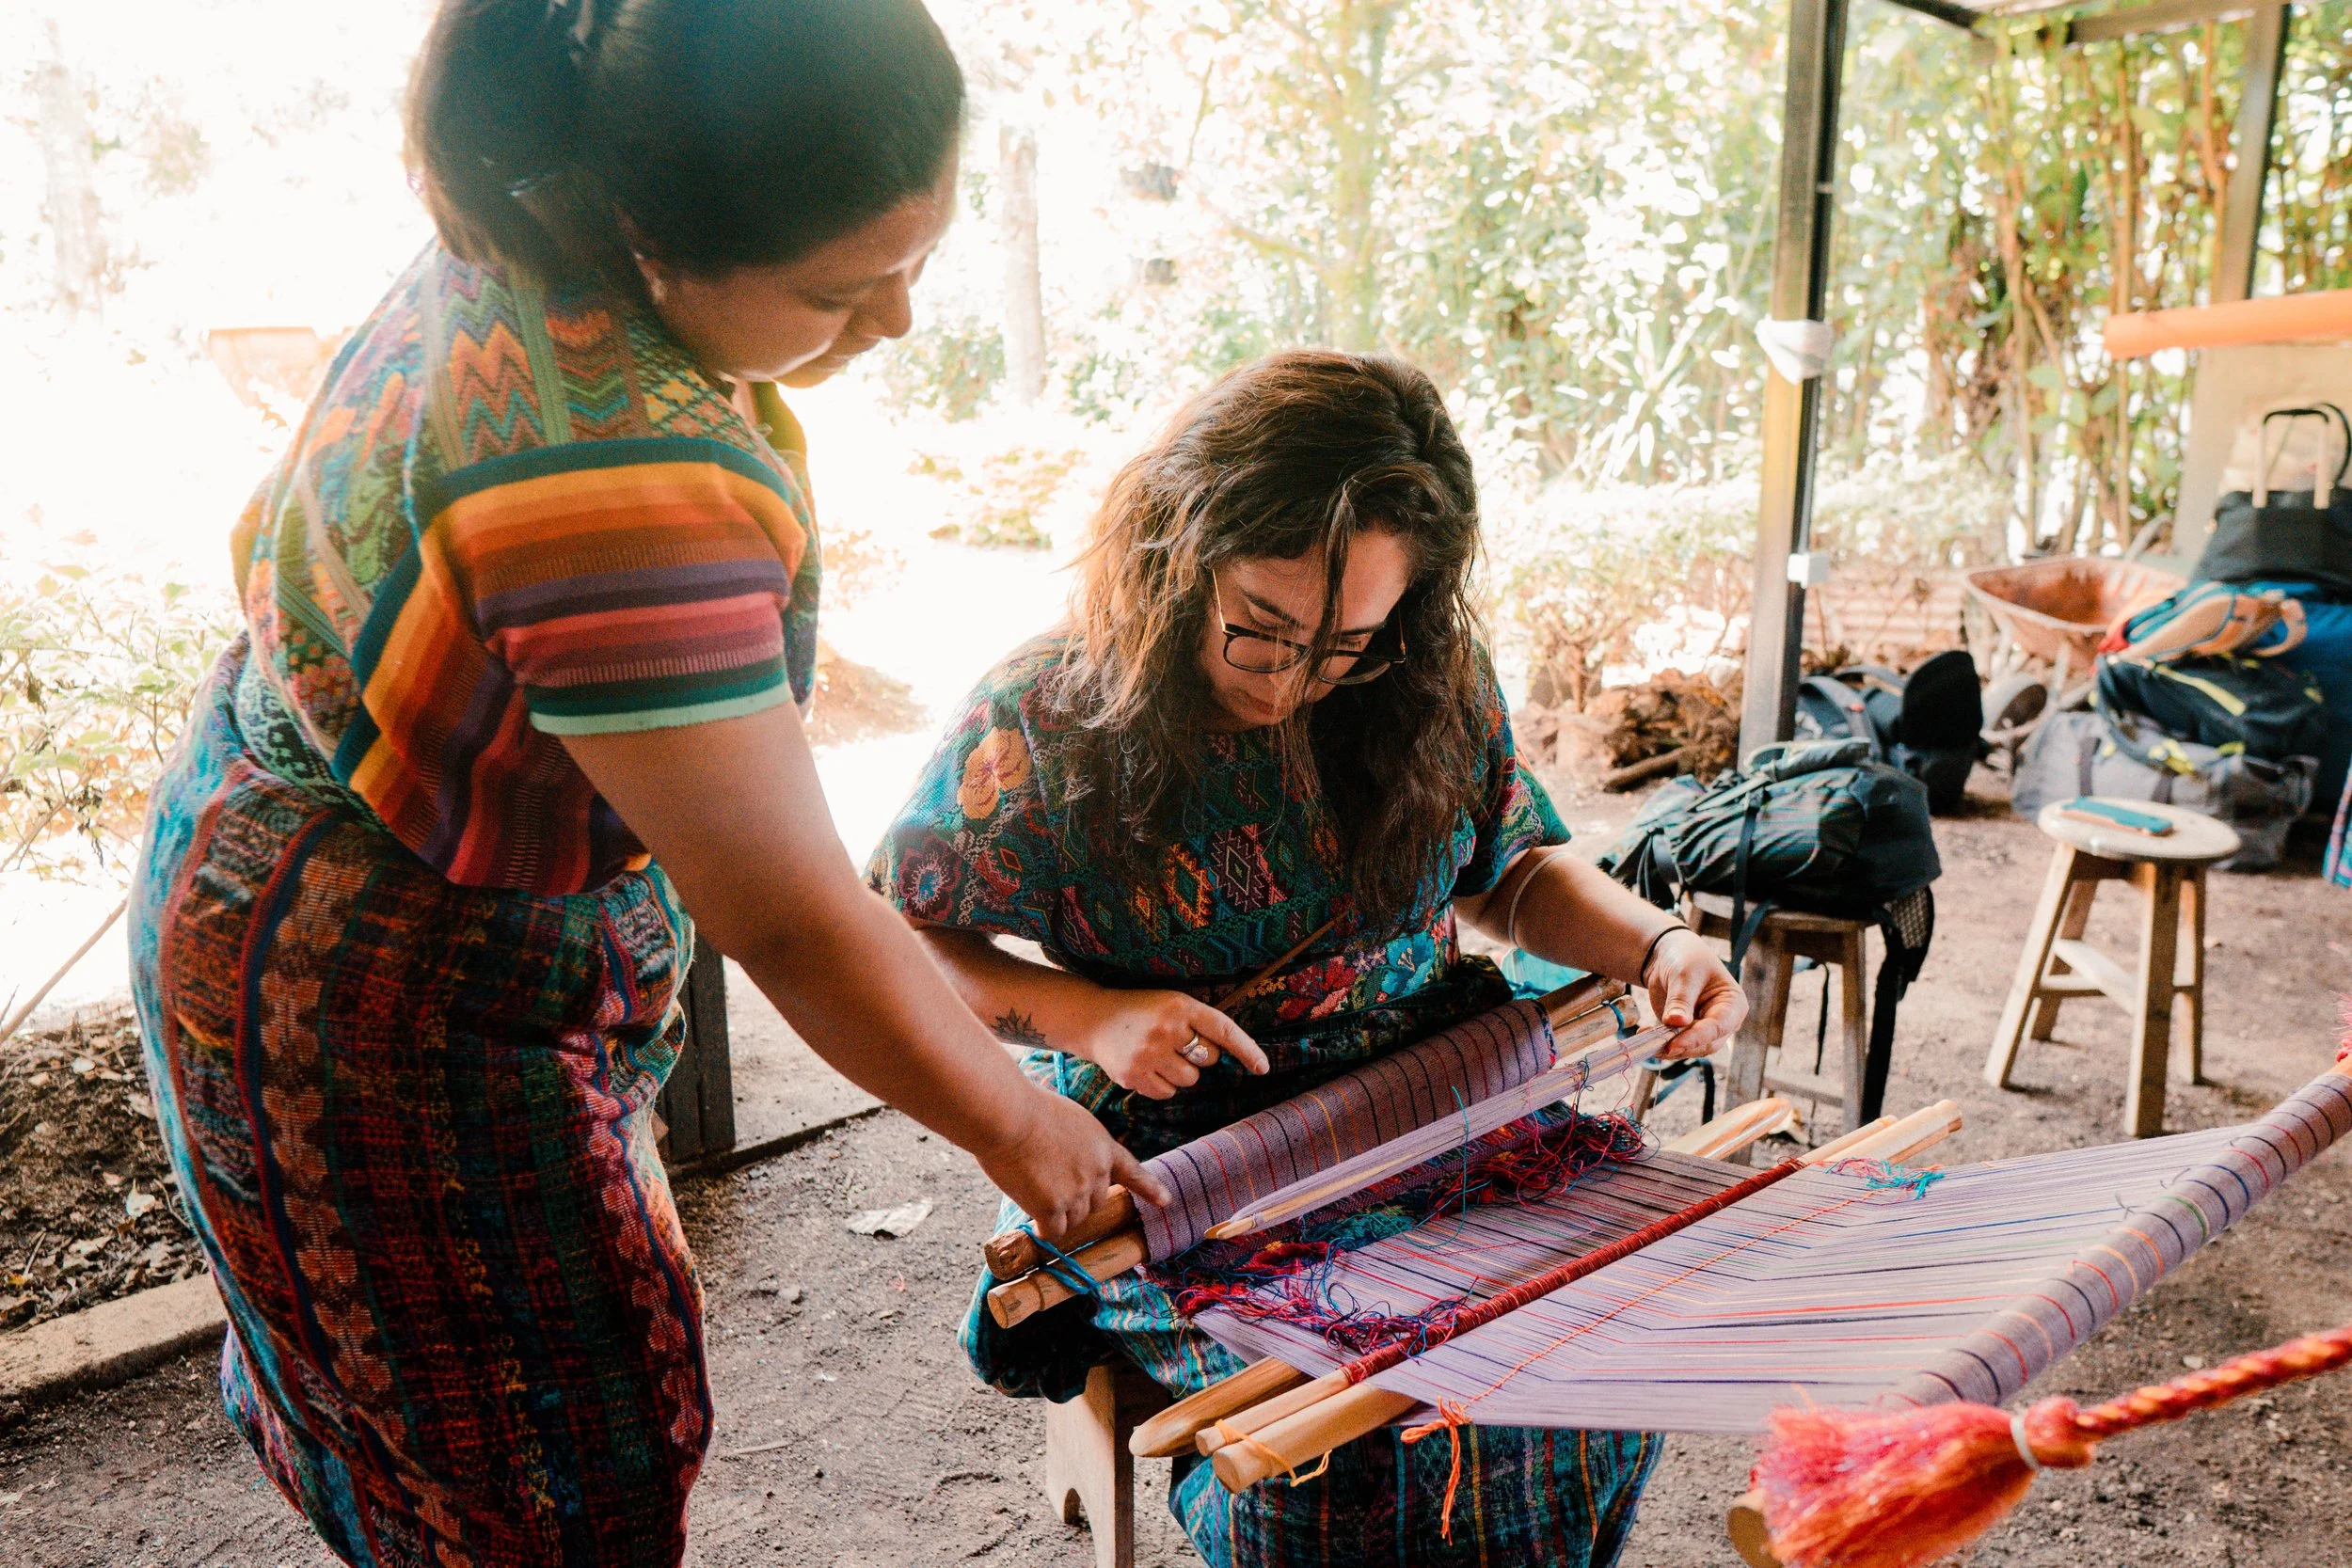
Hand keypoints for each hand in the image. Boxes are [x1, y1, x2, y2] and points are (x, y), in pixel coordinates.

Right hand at [972, 1088, 1172, 1239]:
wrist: (1009, 1116)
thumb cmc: (1027, 1108)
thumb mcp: (1067, 1117)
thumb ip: (1075, 1141)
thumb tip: (1059, 1142)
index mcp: (1103, 1146)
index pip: (1131, 1171)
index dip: (1149, 1188)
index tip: (1165, 1201)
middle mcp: (1097, 1172)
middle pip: (1095, 1203)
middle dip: (1077, 1200)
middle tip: (1049, 1182)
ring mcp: (1077, 1192)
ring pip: (1074, 1220)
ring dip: (1057, 1213)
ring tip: (1034, 1188)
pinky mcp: (1052, 1208)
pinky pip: (1053, 1231)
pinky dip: (1043, 1228)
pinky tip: (1032, 1216)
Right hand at [1076, 988, 1268, 1098]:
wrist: (1094, 1019)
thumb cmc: (1142, 1012)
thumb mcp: (1172, 1005)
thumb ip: (1199, 1023)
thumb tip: (1230, 1054)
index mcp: (1180, 1006)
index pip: (1223, 1029)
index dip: (1246, 1049)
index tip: (1262, 1068)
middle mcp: (1165, 1029)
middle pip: (1208, 1059)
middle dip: (1199, 1055)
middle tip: (1175, 1042)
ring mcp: (1148, 1054)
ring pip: (1189, 1080)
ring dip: (1180, 1072)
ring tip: (1158, 1054)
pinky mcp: (1133, 1075)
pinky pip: (1167, 1093)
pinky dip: (1162, 1085)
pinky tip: (1146, 1067)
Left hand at [1644, 928, 1745, 1059]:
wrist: (1668, 956)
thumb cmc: (1685, 959)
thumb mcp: (1684, 975)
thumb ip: (1681, 1000)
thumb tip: (1675, 1022)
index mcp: (1733, 1004)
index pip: (1718, 1027)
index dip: (1696, 1038)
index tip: (1674, 1044)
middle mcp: (1724, 1022)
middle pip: (1706, 1043)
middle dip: (1682, 1046)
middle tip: (1658, 1046)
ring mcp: (1705, 1029)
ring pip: (1691, 1049)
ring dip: (1669, 1047)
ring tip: (1648, 1041)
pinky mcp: (1687, 1033)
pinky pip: (1676, 1044)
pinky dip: (1660, 1043)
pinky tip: (1645, 1034)